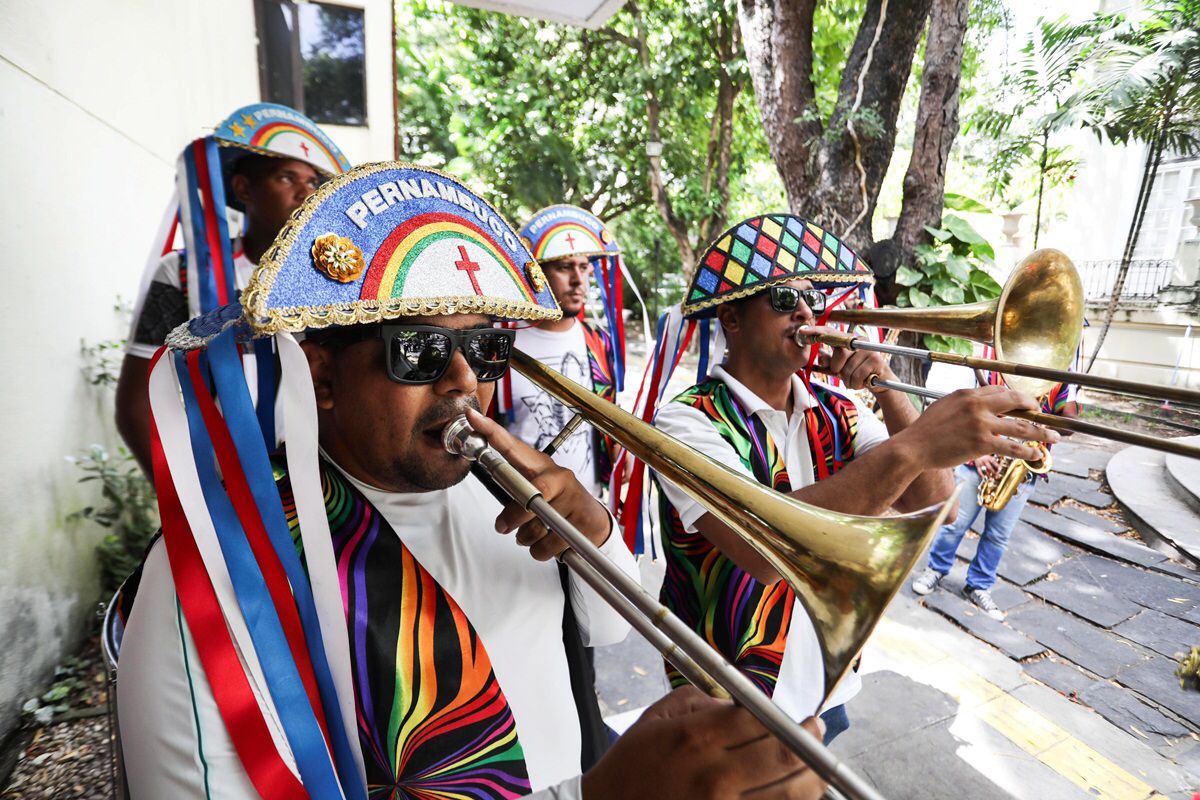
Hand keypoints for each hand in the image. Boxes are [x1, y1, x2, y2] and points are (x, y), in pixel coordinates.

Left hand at [465, 408, 611, 559]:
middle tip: (502, 526)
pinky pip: (550, 543)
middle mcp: (557, 476)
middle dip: (514, 515)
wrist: (592, 522)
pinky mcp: (581, 518)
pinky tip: (545, 543)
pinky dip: (540, 550)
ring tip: (530, 535)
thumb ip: (516, 500)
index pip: (512, 446)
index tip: (472, 417)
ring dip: (526, 537)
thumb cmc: (556, 504)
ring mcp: (572, 496)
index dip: (492, 432)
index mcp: (540, 466)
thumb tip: (501, 523)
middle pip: (531, 494)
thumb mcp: (536, 494)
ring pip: (538, 524)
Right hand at [581, 687, 827, 799]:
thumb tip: (747, 706)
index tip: (804, 721)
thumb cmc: (632, 767)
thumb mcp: (657, 719)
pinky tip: (791, 795)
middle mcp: (714, 777)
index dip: (791, 719)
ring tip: (814, 771)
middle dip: (812, 744)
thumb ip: (704, 704)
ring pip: (791, 794)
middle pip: (786, 755)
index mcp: (696, 739)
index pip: (762, 720)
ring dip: (812, 780)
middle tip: (818, 738)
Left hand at [801, 325, 895, 393]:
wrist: (881, 382)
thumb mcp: (842, 368)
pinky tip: (863, 382)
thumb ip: (830, 361)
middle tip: (846, 374)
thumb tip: (819, 354)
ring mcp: (869, 350)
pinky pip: (856, 377)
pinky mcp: (876, 361)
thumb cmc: (859, 373)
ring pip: (847, 370)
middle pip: (839, 354)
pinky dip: (856, 384)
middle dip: (838, 369)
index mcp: (849, 340)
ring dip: (848, 380)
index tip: (802, 331)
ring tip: (857, 379)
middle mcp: (860, 341)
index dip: (817, 331)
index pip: (831, 333)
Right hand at [895, 385, 1059, 467]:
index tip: (1023, 404)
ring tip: (1053, 436)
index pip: (999, 390)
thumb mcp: (944, 406)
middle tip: (1041, 413)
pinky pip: (1012, 447)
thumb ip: (964, 404)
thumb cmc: (925, 430)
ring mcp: (980, 424)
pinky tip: (1036, 454)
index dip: (1015, 397)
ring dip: (1041, 432)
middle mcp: (976, 405)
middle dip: (1033, 407)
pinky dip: (1027, 451)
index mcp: (967, 393)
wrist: (913, 447)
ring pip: (1020, 426)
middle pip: (1015, 400)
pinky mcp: (981, 443)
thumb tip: (978, 407)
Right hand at [974, 454, 1001, 478]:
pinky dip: (982, 475)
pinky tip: (984, 479)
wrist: (976, 453)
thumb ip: (994, 461)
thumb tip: (999, 467)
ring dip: (988, 476)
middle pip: (990, 468)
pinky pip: (979, 472)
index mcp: (989, 458)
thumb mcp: (990, 456)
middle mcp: (985, 461)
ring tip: (992, 479)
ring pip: (985, 471)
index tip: (1000, 469)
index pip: (994, 462)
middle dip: (994, 473)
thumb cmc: (985, 456)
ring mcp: (981, 464)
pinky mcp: (977, 466)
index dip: (997, 466)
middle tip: (997, 476)